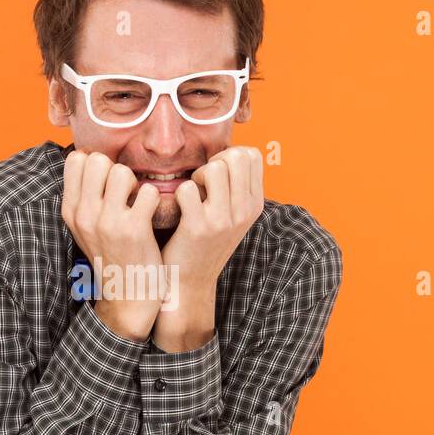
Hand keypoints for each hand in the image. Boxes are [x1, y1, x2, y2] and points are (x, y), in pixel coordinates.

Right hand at [61, 150, 163, 340]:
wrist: (128, 297)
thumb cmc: (112, 257)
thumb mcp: (86, 228)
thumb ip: (85, 197)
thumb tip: (90, 157)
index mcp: (70, 211)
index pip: (76, 159)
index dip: (98, 163)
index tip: (109, 182)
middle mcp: (84, 215)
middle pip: (97, 159)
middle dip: (116, 168)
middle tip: (126, 191)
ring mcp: (107, 222)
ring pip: (121, 171)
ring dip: (136, 182)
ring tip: (139, 202)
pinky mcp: (133, 230)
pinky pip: (148, 192)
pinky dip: (156, 200)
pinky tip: (153, 215)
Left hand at [151, 146, 264, 351]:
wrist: (189, 282)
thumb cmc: (205, 241)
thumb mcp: (232, 216)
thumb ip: (235, 187)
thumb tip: (229, 152)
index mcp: (255, 205)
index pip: (252, 155)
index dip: (229, 155)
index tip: (217, 175)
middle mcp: (245, 211)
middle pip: (235, 156)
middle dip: (214, 162)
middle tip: (203, 183)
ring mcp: (223, 220)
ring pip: (215, 168)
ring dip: (197, 176)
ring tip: (192, 195)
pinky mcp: (198, 228)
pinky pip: (188, 189)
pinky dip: (178, 193)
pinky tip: (179, 208)